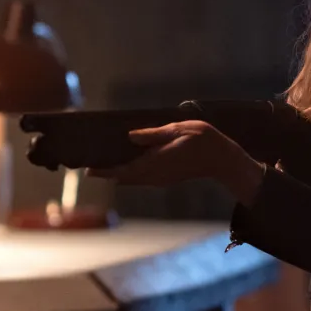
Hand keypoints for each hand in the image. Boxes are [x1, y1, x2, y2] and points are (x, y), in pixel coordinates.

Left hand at [88, 120, 265, 203]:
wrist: (222, 159)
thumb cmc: (201, 140)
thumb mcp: (177, 130)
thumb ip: (153, 135)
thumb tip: (130, 136)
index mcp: (155, 163)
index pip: (123, 171)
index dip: (105, 171)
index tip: (88, 171)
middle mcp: (155, 175)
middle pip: (124, 178)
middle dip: (107, 173)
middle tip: (89, 166)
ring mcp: (161, 179)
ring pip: (133, 180)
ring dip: (118, 174)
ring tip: (103, 165)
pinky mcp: (166, 178)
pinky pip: (142, 178)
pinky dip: (130, 173)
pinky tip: (126, 165)